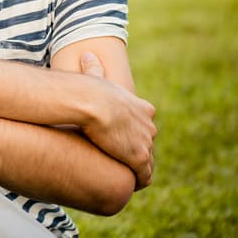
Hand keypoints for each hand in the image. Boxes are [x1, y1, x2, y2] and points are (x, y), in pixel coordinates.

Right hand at [78, 52, 156, 189]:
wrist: (92, 103)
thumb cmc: (90, 90)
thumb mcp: (96, 76)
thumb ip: (94, 69)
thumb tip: (88, 54)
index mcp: (142, 108)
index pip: (144, 125)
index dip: (132, 134)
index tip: (120, 140)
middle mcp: (149, 126)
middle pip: (147, 144)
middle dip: (136, 152)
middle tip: (119, 159)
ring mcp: (145, 143)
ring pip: (147, 163)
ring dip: (137, 169)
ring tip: (122, 175)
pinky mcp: (139, 158)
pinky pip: (144, 176)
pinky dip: (137, 181)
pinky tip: (127, 183)